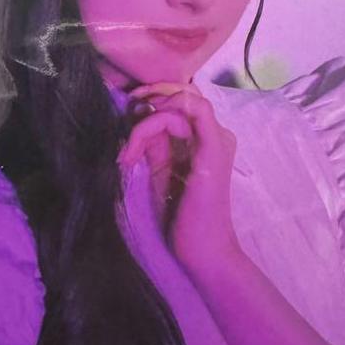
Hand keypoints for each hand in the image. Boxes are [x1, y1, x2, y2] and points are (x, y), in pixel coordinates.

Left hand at [117, 81, 240, 274]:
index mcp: (206, 139)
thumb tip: (139, 116)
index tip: (126, 119)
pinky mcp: (214, 149)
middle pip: (183, 93)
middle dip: (150, 98)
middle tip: (125, 118)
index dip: (153, 99)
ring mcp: (218, 140)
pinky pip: (194, 110)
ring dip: (147, 119)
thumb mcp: (161, 171)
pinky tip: (138, 143)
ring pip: (182, 100)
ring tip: (129, 151)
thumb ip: (155, 143)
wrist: (203, 250)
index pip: (181, 101)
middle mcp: (217, 134)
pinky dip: (160, 118)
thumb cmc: (182, 218)